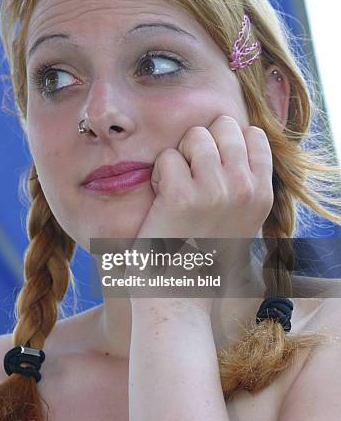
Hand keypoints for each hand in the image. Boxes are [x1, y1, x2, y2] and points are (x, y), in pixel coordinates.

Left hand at [130, 116, 273, 313]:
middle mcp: (244, 189)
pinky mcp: (181, 196)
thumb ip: (244, 182)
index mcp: (262, 194)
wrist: (179, 294)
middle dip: (201, 142)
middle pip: (223, 126)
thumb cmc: (204, 256)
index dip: (226, 141)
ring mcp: (214, 191)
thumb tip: (234, 138)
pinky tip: (161, 199)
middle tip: (191, 174)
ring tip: (176, 186)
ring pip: (194, 135)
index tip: (212, 167)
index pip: (253, 134)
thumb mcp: (242, 220)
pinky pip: (167, 157)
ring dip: (178, 156)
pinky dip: (158, 174)